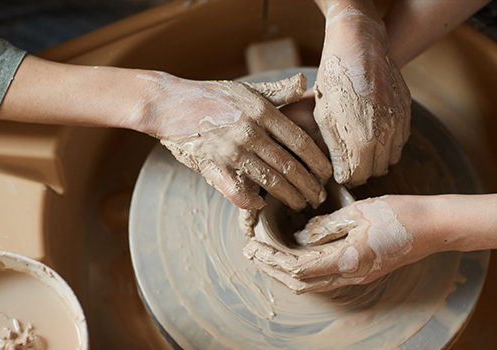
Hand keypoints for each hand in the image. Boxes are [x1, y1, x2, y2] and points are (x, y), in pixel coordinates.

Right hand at [139, 71, 331, 210]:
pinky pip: (236, 191)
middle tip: (318, 196)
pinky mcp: (213, 165)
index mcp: (261, 111)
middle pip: (289, 165)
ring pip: (269, 180)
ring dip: (288, 196)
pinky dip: (251, 200)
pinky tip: (261, 203)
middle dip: (308, 185)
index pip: (299, 141)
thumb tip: (305, 83)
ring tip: (300, 203)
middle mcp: (249, 131)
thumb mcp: (246, 88)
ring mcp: (230, 150)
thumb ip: (278, 90)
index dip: (317, 161)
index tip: (327, 173)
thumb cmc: (211, 95)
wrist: (170, 103)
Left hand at [244, 196, 433, 293]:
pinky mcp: (363, 270)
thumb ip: (327, 225)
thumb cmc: (400, 214)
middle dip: (273, 268)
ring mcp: (357, 275)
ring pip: (313, 283)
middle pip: (300, 281)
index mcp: (347, 260)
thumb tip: (302, 234)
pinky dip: (304, 270)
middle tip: (252, 252)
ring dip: (287, 271)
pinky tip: (296, 255)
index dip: (271, 259)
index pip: (297, 267)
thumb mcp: (358, 212)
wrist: (434, 226)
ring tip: (267, 255)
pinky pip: (326, 277)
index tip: (253, 247)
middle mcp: (350, 274)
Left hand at [313, 1, 410, 186]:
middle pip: (375, 171)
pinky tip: (375, 136)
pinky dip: (390, 144)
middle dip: (361, 171)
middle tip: (348, 165)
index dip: (345, 177)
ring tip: (361, 152)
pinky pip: (401, 140)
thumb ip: (335, 149)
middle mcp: (384, 136)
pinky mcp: (407, 112)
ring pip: (391, 158)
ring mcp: (399, 123)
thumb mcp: (325, 117)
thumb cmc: (334, 81)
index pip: (356, 177)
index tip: (339, 173)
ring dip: (377, 159)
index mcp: (360, 140)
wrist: (360, 49)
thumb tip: (340, 171)